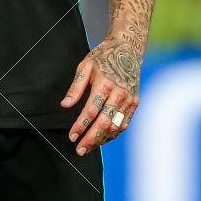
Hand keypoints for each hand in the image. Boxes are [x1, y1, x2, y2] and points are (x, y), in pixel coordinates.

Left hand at [60, 33, 142, 155]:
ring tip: (89, 146)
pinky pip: (124, 123)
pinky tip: (103, 138)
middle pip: (104, 123)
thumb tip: (65, 105)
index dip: (80, 126)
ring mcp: (129, 99)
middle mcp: (119, 93)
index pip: (91, 111)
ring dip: (102, 139)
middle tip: (79, 150)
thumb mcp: (85, 67)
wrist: (127, 50)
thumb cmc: (103, 57)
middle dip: (91, 139)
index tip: (72, 136)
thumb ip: (75, 87)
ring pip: (115, 126)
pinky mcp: (134, 103)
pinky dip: (113, 133)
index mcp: (104, 84)